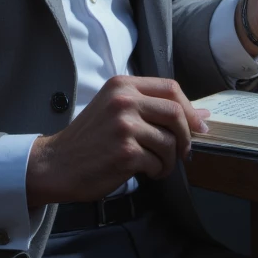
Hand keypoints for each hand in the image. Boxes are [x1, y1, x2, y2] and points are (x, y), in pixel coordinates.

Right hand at [26, 76, 210, 210]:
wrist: (56, 164)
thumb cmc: (89, 139)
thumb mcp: (116, 110)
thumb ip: (154, 108)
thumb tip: (202, 115)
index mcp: (122, 85)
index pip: (170, 88)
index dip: (189, 108)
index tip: (197, 126)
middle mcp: (124, 101)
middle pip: (175, 112)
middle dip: (186, 136)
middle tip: (182, 152)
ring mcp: (125, 126)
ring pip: (170, 142)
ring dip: (169, 160)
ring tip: (155, 165)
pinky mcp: (126, 152)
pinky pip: (158, 163)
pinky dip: (156, 171)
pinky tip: (142, 172)